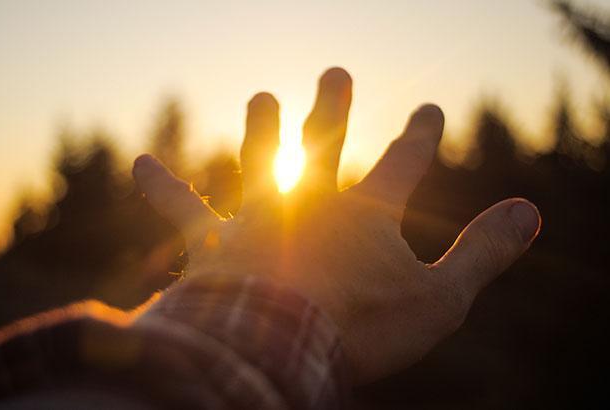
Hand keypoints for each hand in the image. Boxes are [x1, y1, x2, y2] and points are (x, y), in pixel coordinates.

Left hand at [132, 67, 540, 383]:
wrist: (277, 347)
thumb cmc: (362, 327)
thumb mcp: (440, 299)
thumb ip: (484, 254)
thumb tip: (529, 211)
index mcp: (366, 213)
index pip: (404, 162)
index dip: (419, 136)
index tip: (429, 111)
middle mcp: (308, 201)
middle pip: (326, 142)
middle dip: (334, 107)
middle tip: (334, 72)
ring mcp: (258, 216)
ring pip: (261, 160)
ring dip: (263, 127)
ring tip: (262, 96)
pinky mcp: (213, 242)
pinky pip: (182, 209)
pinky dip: (162, 186)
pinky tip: (139, 163)